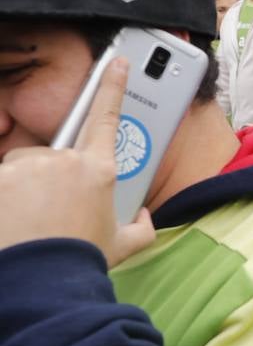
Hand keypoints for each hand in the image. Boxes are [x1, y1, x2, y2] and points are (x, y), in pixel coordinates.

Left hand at [0, 58, 155, 265]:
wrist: (40, 282)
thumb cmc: (81, 261)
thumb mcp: (121, 246)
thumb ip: (141, 228)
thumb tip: (145, 217)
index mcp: (99, 170)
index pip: (107, 118)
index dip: (113, 87)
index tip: (117, 63)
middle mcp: (64, 161)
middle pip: (52, 157)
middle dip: (47, 180)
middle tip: (47, 215)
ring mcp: (27, 168)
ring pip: (21, 170)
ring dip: (21, 190)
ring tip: (25, 224)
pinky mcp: (0, 179)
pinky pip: (1, 184)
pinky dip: (4, 200)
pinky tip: (11, 223)